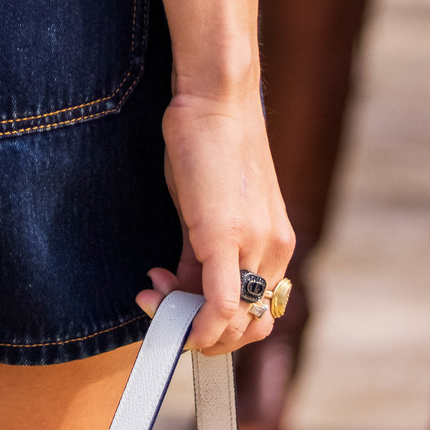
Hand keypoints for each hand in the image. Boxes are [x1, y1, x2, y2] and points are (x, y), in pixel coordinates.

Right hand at [136, 89, 293, 354]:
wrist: (217, 97)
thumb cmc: (209, 140)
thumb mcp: (207, 205)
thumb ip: (202, 253)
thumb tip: (182, 289)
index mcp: (275, 244)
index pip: (254, 313)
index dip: (214, 324)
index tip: (172, 304)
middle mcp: (274, 251)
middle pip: (248, 327)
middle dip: (202, 331)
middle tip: (160, 305)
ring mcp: (256, 246)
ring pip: (234, 322)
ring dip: (190, 324)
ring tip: (153, 294)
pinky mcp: (227, 237)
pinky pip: (220, 304)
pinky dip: (195, 323)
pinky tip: (163, 309)